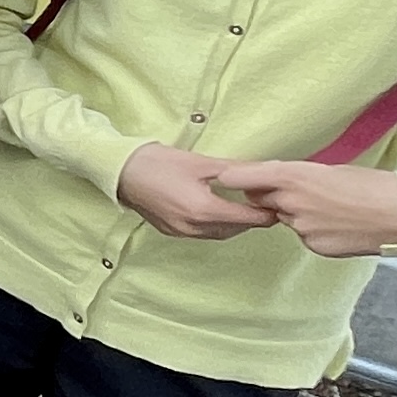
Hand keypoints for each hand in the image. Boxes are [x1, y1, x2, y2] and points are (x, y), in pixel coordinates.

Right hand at [115, 144, 279, 240]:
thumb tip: (267, 169)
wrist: (119, 171)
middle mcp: (194, 227)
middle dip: (253, 217)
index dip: (267, 212)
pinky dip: (218, 225)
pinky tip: (218, 210)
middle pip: (238, 229)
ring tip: (244, 205)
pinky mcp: (173, 232)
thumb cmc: (158, 162)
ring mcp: (182, 232)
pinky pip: (205, 234)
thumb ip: (235, 170)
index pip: (249, 219)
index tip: (277, 202)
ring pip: (222, 234)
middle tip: (264, 201)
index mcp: (204, 210)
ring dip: (236, 223)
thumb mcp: (200, 162)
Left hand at [214, 158, 396, 259]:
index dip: (233, 178)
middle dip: (271, 196)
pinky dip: (316, 230)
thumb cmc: (373, 185)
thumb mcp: (331, 170)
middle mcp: (291, 202)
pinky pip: (305, 235)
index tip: (222, 177)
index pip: (243, 177)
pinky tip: (339, 225)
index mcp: (294, 176)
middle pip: (262, 199)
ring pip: (287, 218)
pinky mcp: (314, 245)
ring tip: (332, 208)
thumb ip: (300, 177)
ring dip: (298, 213)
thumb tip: (283, 181)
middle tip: (300, 191)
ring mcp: (301, 227)